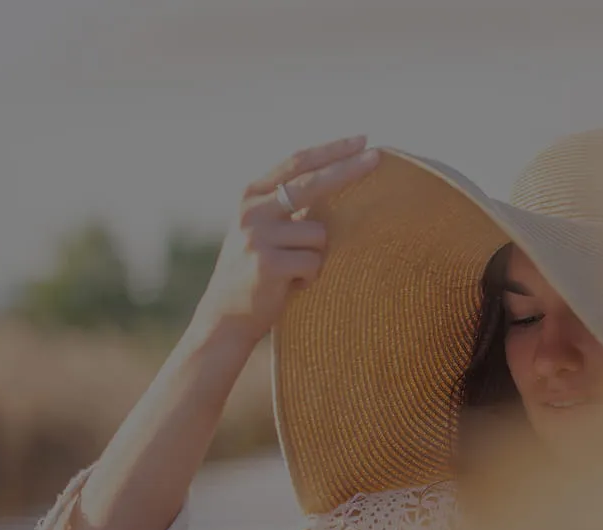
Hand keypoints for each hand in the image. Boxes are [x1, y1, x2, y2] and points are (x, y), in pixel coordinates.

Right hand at [189, 135, 379, 346]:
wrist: (224, 317)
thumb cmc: (256, 270)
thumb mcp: (265, 228)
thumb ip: (290, 205)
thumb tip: (338, 178)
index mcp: (251, 195)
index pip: (297, 162)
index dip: (330, 149)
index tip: (361, 139)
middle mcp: (251, 210)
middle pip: (311, 183)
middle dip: (348, 168)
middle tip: (377, 156)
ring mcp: (257, 237)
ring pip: (320, 233)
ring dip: (318, 256)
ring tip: (295, 271)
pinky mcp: (267, 264)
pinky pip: (315, 262)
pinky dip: (312, 277)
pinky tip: (291, 286)